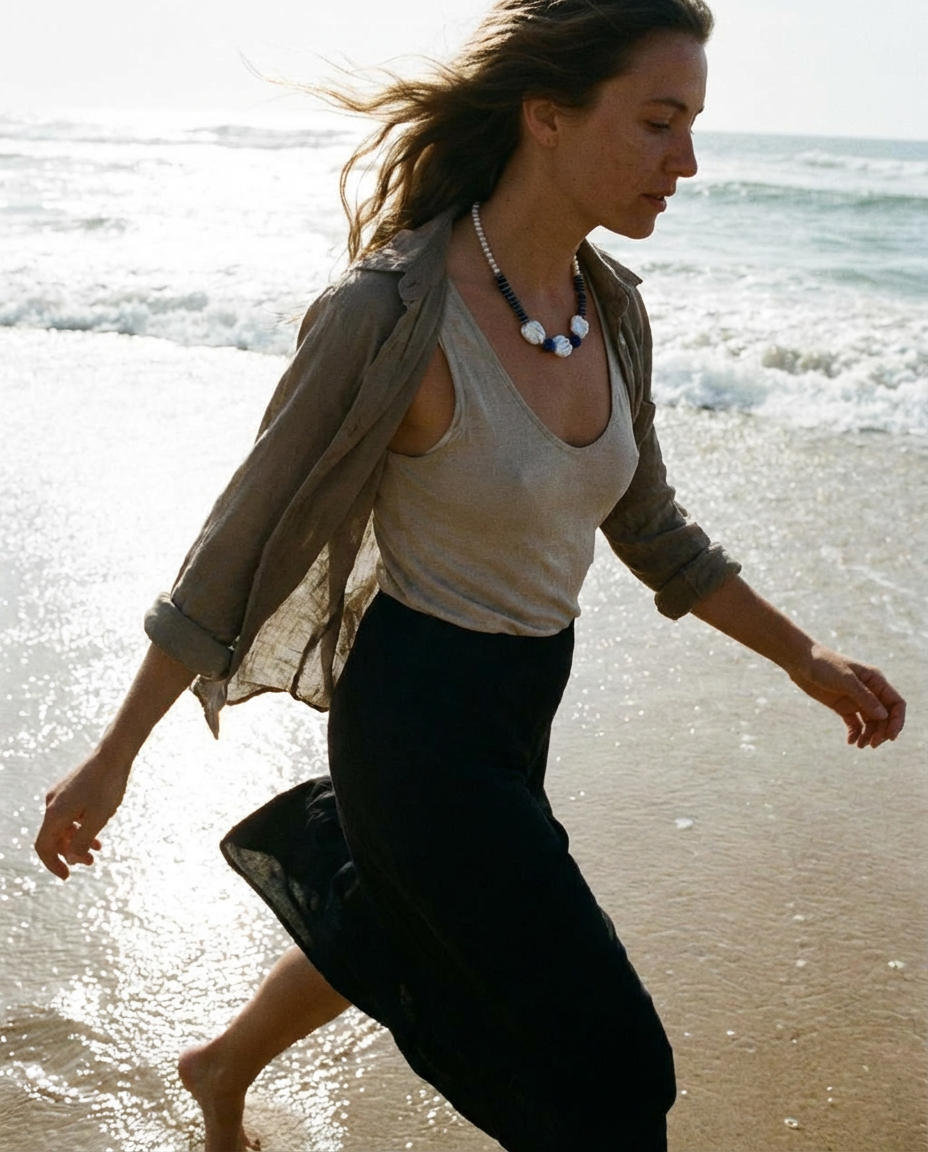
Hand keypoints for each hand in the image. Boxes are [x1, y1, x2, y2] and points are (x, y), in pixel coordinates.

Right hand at [35, 748, 131, 878]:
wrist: (114, 753)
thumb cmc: (107, 786)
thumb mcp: (97, 819)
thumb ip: (82, 841)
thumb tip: (70, 859)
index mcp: (55, 813)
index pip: (43, 847)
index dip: (53, 864)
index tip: (67, 875)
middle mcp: (52, 804)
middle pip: (54, 837)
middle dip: (70, 853)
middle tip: (90, 862)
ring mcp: (60, 795)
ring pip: (63, 826)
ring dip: (78, 840)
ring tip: (97, 849)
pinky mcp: (70, 789)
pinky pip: (70, 814)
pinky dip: (81, 826)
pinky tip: (98, 830)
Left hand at [787, 644, 905, 748]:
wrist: (800, 662)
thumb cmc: (824, 665)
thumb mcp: (845, 680)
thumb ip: (864, 697)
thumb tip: (884, 716)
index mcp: (875, 681)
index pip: (896, 704)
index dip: (897, 721)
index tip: (890, 737)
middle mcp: (869, 691)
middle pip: (885, 717)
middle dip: (882, 732)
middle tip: (872, 744)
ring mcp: (856, 699)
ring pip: (871, 722)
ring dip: (869, 735)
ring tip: (861, 746)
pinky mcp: (842, 706)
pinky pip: (855, 724)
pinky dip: (855, 733)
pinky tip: (851, 741)